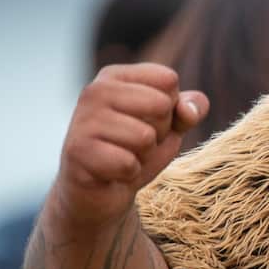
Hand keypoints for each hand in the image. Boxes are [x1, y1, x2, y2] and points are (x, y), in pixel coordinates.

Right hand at [50, 63, 207, 230]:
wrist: (101, 191)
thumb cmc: (137, 149)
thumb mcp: (172, 125)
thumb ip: (190, 108)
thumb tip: (187, 110)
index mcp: (115, 76)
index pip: (168, 80)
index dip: (171, 108)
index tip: (148, 121)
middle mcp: (94, 91)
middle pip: (161, 104)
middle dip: (159, 132)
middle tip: (136, 143)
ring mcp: (82, 120)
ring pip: (145, 137)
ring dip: (143, 154)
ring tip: (124, 155)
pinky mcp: (77, 152)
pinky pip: (128, 163)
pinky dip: (129, 173)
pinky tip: (112, 172)